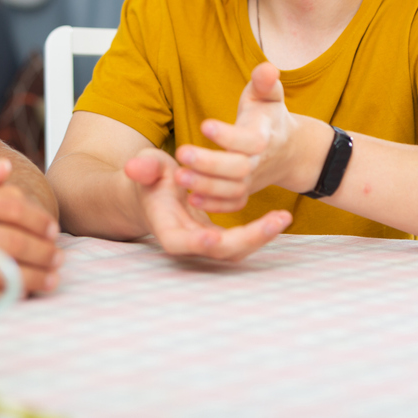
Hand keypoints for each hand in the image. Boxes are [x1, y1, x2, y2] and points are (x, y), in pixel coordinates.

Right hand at [0, 138, 60, 303]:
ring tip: (47, 283)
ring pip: (0, 269)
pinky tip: (12, 295)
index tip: (50, 230)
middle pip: (12, 240)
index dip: (35, 219)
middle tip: (58, 261)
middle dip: (42, 253)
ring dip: (30, 279)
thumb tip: (4, 171)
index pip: (8, 205)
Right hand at [124, 147, 289, 260]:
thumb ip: (144, 167)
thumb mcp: (147, 165)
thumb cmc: (149, 176)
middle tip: (276, 220)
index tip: (213, 237)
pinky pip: (242, 240)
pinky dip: (260, 231)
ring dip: (260, 237)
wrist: (156, 189)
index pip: (178, 243)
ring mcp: (204, 241)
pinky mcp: (218, 236)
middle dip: (248, 239)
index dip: (195, 244)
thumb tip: (134, 166)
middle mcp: (187, 239)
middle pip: (217, 252)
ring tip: (283, 217)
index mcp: (165, 225)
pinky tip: (280, 216)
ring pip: (234, 250)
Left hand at [183, 62, 321, 210]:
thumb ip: (265, 82)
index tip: (204, 125)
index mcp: (263, 136)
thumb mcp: (268, 96)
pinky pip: (233, 204)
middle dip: (209, 163)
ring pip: (232, 190)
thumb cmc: (268, 116)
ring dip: (205, 186)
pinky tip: (191, 199)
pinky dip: (215, 205)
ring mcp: (252, 180)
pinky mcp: (245, 192)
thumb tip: (266, 68)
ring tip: (178, 177)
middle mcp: (258, 161)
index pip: (248, 140)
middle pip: (238, 168)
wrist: (289, 150)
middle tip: (181, 153)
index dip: (227, 135)